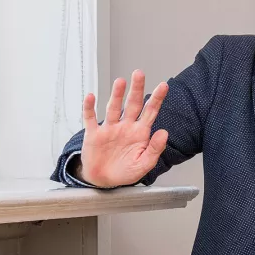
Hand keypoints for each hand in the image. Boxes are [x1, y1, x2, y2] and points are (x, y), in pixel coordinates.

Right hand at [78, 70, 169, 186]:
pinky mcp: (93, 134)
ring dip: (116, 95)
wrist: (104, 181)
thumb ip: (155, 149)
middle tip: (139, 73)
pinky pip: (90, 119)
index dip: (157, 98)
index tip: (164, 85)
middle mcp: (125, 127)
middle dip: (136, 89)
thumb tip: (164, 132)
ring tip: (120, 82)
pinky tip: (90, 97)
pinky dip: (89, 108)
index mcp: (140, 133)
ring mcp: (109, 129)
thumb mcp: (144, 164)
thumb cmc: (125, 171)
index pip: (150, 112)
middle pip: (132, 104)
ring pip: (113, 108)